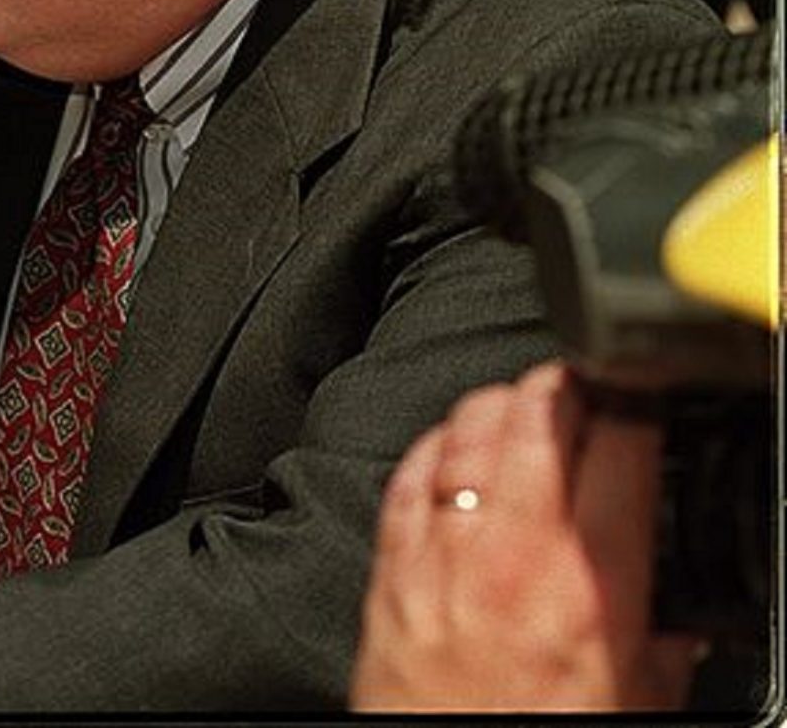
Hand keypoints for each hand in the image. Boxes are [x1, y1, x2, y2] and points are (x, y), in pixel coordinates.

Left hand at [351, 361, 700, 711]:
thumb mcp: (637, 695)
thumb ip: (663, 636)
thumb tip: (686, 607)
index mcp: (589, 579)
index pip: (619, 445)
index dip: (636, 400)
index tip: (644, 392)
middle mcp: (512, 549)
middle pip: (536, 413)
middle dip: (566, 383)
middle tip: (584, 384)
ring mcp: (444, 548)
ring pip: (468, 426)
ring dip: (501, 401)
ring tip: (525, 403)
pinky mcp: (392, 559)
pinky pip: (411, 470)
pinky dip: (438, 442)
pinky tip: (454, 446)